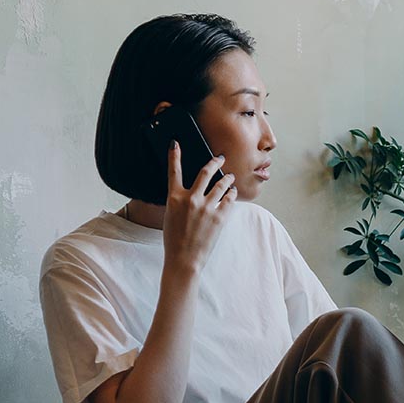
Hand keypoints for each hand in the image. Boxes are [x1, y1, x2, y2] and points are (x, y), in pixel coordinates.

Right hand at [161, 142, 237, 274]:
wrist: (184, 259)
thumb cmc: (175, 240)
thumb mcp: (171, 216)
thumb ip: (180, 201)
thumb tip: (191, 191)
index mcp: (174, 197)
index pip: (173, 171)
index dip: (174, 155)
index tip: (175, 143)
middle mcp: (190, 199)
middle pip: (205, 172)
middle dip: (214, 162)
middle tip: (220, 158)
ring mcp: (206, 207)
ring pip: (221, 184)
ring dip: (227, 178)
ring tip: (230, 176)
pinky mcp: (219, 217)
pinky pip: (229, 199)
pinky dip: (232, 194)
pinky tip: (233, 192)